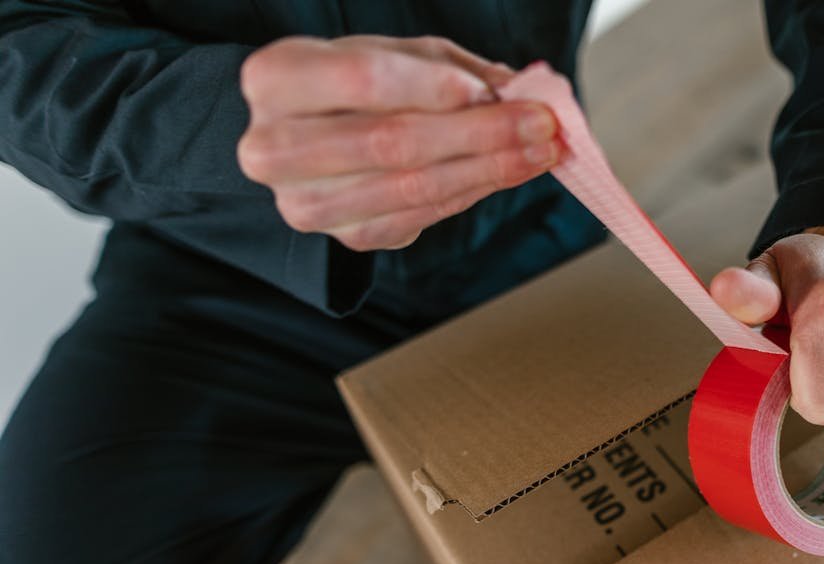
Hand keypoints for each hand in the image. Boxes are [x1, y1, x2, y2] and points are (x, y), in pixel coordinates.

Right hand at [238, 35, 560, 250]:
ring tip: (540, 151)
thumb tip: (522, 91)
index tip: (493, 90)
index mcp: (276, 79)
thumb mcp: (396, 55)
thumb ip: (452, 69)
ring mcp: (308, 203)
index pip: (362, 82)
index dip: (434, 88)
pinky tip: (509, 174)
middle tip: (540, 124)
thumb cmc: (353, 86)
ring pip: (413, 188)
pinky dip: (473, 193)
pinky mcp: (345, 238)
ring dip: (490, 170)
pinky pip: (422, 218)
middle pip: (392, 143)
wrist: (310, 138)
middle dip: (479, 133)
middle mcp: (274, 148)